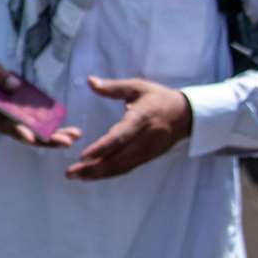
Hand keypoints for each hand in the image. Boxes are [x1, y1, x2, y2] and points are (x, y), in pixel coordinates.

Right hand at [0, 60, 80, 146]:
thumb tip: (15, 85)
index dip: (16, 129)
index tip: (30, 138)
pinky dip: (52, 134)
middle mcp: (1, 122)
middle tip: (66, 142)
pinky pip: (36, 132)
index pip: (2, 121)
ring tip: (74, 137)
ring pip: (31, 136)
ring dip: (53, 139)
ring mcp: (10, 125)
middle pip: (23, 134)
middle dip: (45, 140)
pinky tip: (71, 133)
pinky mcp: (19, 124)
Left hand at [66, 76, 192, 180]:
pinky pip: (126, 168)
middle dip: (94, 167)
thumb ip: (113, 87)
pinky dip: (109, 173)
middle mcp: (145, 139)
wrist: (187, 115)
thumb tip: (90, 81)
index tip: (84, 155)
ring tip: (76, 176)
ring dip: (98, 174)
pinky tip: (93, 175)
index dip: (102, 148)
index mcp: (141, 119)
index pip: (120, 136)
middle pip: (118, 158)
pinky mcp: (147, 158)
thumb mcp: (138, 87)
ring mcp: (147, 151)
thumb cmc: (159, 98)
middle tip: (71, 172)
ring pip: (121, 167)